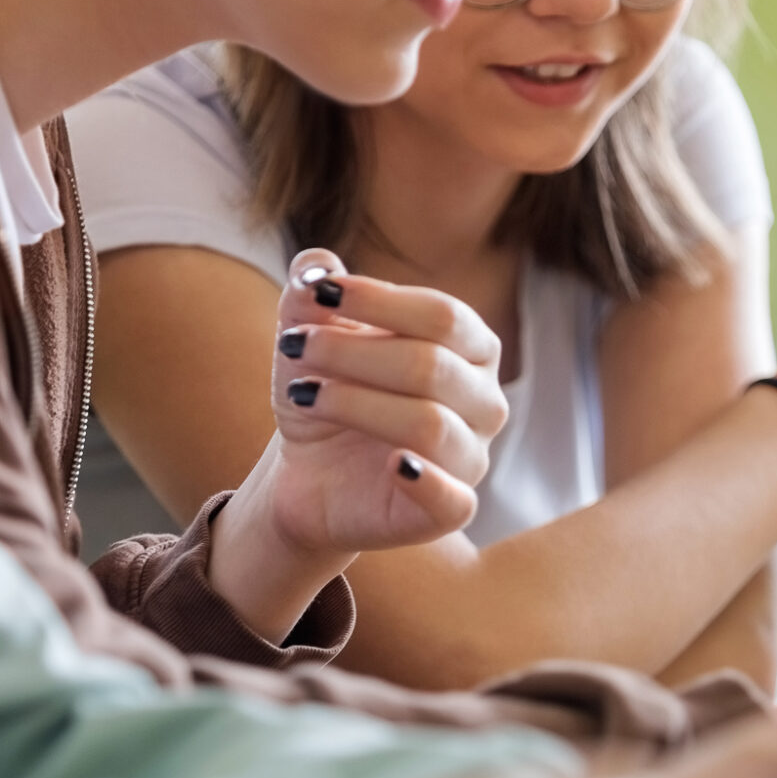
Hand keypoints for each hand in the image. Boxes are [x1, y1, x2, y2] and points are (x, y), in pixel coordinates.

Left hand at [266, 249, 509, 553]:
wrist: (310, 471)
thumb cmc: (329, 392)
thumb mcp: (310, 335)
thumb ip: (312, 294)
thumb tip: (314, 267)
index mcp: (471, 348)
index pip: (442, 315)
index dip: (379, 300)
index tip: (318, 294)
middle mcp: (484, 402)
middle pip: (431, 365)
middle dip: (352, 351)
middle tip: (292, 347)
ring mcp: (472, 458)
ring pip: (429, 424)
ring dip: (355, 403)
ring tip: (304, 395)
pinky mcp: (451, 510)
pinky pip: (453, 499)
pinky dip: (423, 479)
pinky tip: (388, 463)